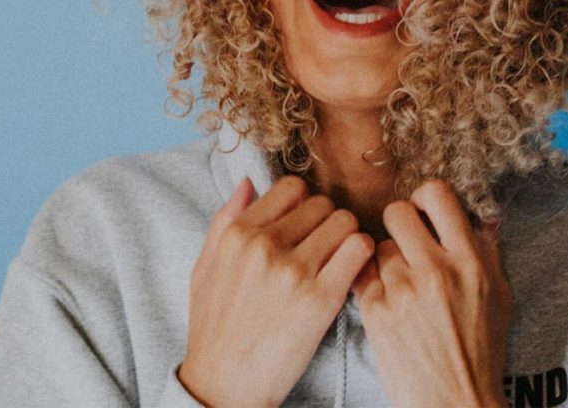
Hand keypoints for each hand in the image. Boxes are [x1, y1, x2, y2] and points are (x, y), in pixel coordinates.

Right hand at [179, 176, 373, 407]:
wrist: (224, 386)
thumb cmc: (214, 329)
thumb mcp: (204, 268)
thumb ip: (224, 220)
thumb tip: (248, 181)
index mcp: (237, 234)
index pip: (292, 188)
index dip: (303, 204)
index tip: (305, 225)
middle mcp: (265, 246)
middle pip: (322, 203)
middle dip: (327, 222)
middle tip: (323, 249)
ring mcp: (294, 271)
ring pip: (345, 221)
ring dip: (347, 237)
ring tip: (339, 260)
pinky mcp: (321, 299)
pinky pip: (359, 249)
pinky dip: (363, 256)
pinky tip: (351, 273)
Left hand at [352, 179, 510, 407]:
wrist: (455, 403)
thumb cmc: (481, 351)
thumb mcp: (498, 295)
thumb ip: (487, 250)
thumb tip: (480, 213)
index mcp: (470, 261)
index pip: (438, 195)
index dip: (425, 197)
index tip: (424, 210)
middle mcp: (436, 270)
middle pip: (397, 212)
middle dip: (399, 224)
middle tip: (405, 242)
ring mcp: (403, 291)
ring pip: (377, 246)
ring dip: (386, 260)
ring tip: (400, 284)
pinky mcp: (375, 312)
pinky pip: (361, 274)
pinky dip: (370, 282)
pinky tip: (384, 298)